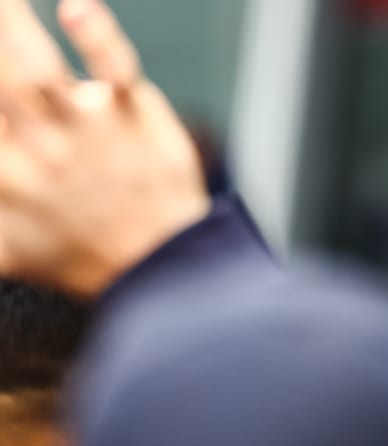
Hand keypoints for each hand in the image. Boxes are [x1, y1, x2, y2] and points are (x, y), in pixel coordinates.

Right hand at [0, 0, 208, 295]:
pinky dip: (96, 33)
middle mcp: (35, 142)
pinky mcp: (132, 112)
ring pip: (31, 61)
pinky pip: (114, 65)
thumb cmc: (85, 252)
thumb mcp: (7, 247)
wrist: (162, 267)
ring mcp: (85, 124)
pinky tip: (78, 10)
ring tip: (6, 0)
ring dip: (10, 20)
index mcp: (1, 171)